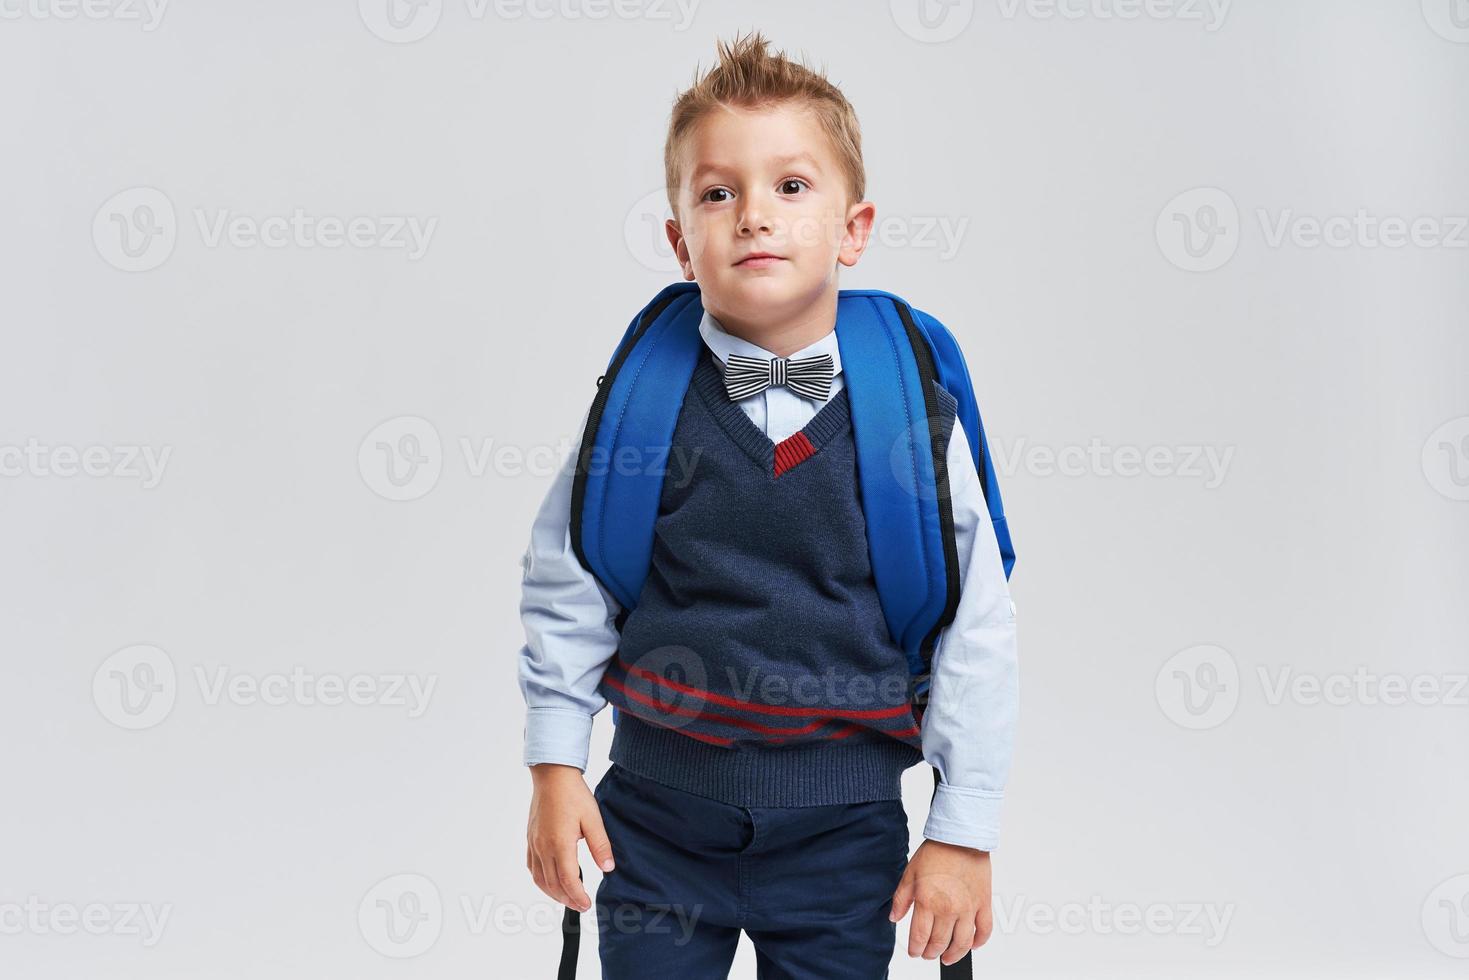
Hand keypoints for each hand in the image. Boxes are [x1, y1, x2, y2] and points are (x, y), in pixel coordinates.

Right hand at [526, 763, 615, 912]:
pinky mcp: (530, 839)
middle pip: (552, 884)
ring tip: (567, 898)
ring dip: (553, 893)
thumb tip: (608, 868)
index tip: (587, 905)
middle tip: (581, 905)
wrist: (552, 776)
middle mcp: (544, 847)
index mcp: (560, 843)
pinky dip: (541, 880)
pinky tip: (550, 881)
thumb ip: (600, 845)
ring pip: (540, 879)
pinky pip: (532, 867)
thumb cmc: (573, 794)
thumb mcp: (593, 819)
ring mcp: (534, 843)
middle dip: (567, 899)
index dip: (577, 896)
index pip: (568, 880)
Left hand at [888, 839, 992, 964]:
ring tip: (947, 957)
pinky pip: (985, 930)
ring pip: (962, 943)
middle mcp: (949, 909)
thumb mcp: (910, 874)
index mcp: (928, 902)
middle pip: (940, 943)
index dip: (916, 949)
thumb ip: (901, 899)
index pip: (920, 937)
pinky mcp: (984, 903)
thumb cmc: (936, 852)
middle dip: (931, 953)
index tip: (914, 952)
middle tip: (928, 954)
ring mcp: (968, 908)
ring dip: (954, 954)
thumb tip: (894, 918)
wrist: (961, 837)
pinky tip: (972, 945)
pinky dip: (979, 942)